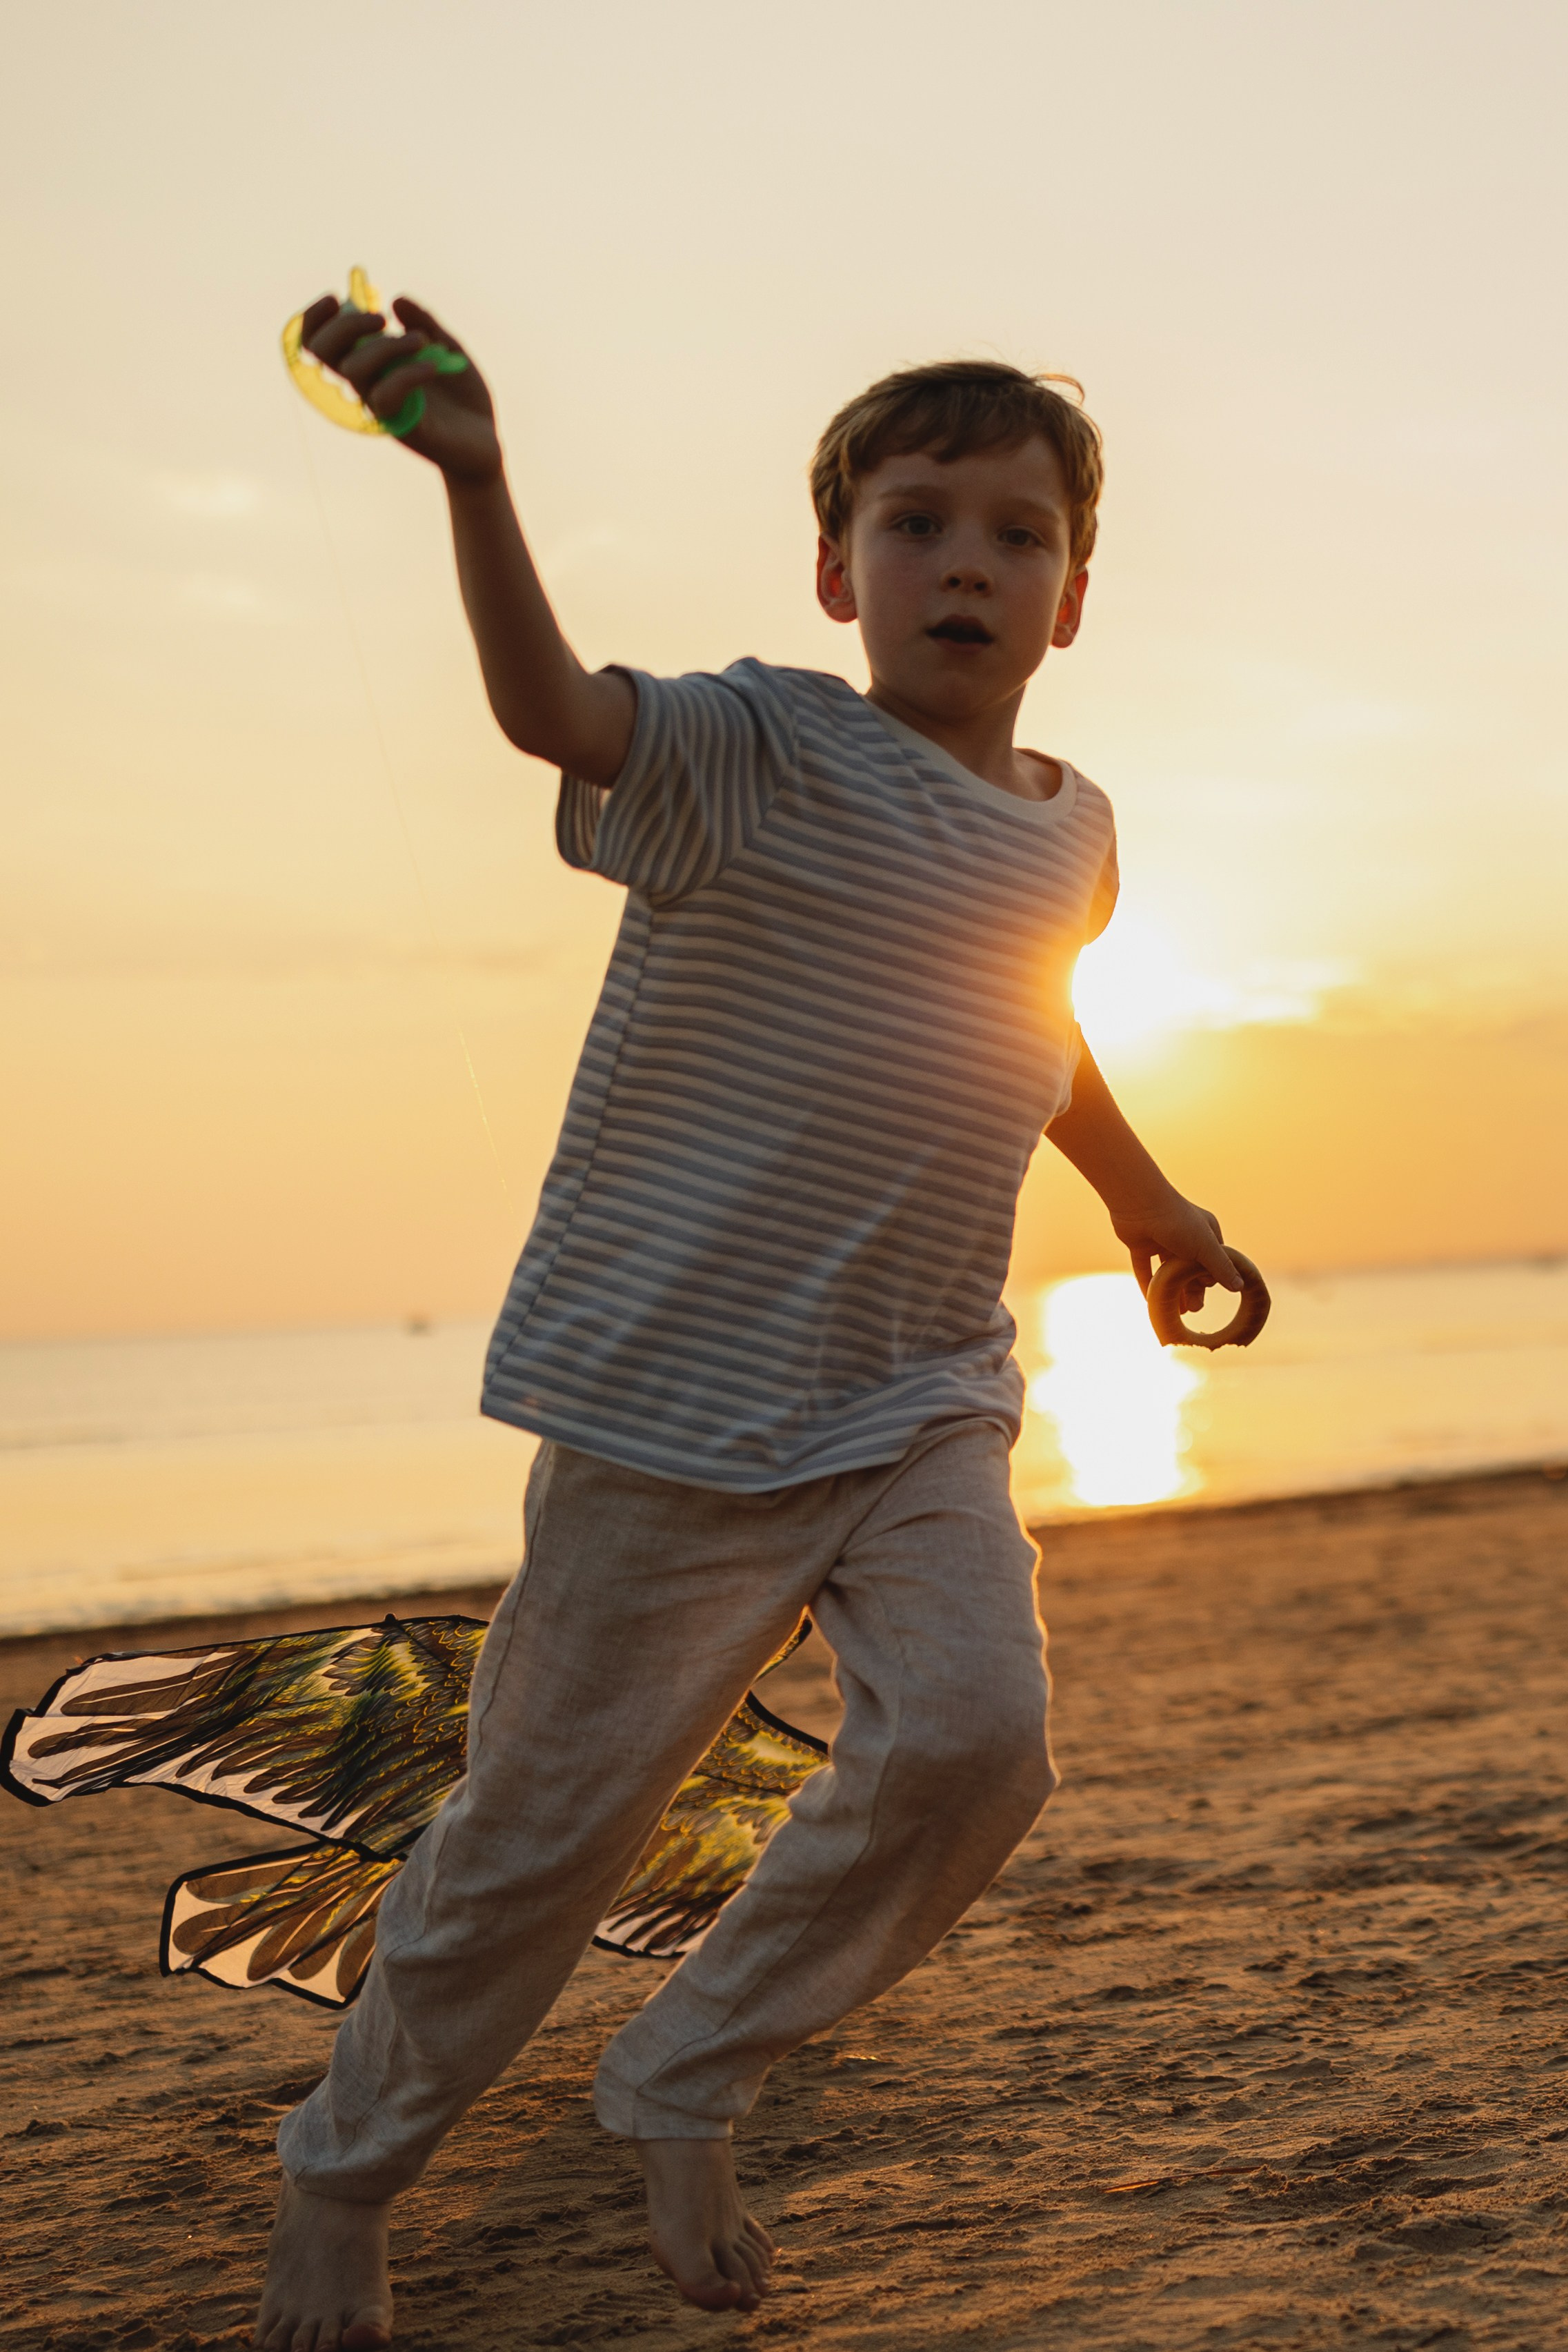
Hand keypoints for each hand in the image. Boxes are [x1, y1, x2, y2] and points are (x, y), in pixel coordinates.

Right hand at [298, 293, 502, 484]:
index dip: (314, 318)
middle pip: (325, 353)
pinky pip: (387, 396)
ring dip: (385, 346)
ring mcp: (383, 409)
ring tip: (422, 341)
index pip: (319, 343)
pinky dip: (406, 373)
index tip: (335, 297)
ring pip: (355, 371)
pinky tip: (433, 366)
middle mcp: (368, 387)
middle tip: (381, 319)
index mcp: (371, 366)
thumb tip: (396, 300)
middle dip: (346, 325)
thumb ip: (424, 323)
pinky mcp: (403, 427)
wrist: (486, 443)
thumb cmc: (462, 398)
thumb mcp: (448, 348)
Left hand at [1109, 1186, 1242, 1307]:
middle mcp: (1184, 1235)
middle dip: (1194, 1290)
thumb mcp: (1205, 1246)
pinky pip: (1145, 1268)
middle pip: (1191, 1269)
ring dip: (1174, 1291)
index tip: (1207, 1287)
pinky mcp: (1141, 1245)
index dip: (1211, 1277)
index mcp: (1205, 1231)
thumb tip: (1239, 1286)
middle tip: (1194, 1310)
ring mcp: (1162, 1240)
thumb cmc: (1177, 1221)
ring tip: (1178, 1312)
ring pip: (1169, 1271)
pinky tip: (1152, 1302)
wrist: (1139, 1204)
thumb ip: (1221, 1267)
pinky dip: (1148, 1284)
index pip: (1213, 1260)